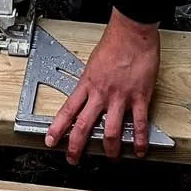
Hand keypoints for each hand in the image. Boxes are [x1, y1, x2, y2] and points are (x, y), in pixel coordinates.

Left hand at [44, 9, 160, 164]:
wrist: (132, 32)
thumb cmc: (114, 43)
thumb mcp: (93, 63)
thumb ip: (91, 81)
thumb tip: (88, 93)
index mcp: (87, 84)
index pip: (67, 111)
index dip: (57, 128)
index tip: (50, 140)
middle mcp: (101, 93)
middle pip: (84, 126)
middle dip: (76, 146)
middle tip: (73, 158)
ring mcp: (120, 97)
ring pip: (111, 131)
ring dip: (110, 149)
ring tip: (110, 158)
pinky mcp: (139, 97)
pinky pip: (139, 124)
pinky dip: (139, 140)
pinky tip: (139, 150)